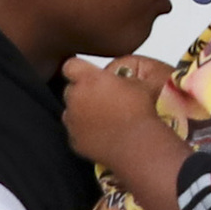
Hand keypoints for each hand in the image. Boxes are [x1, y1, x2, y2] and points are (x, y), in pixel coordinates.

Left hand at [57, 55, 185, 203]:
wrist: (137, 143)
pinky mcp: (74, 140)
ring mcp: (73, 120)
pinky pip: (76, 132)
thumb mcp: (138, 83)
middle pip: (71, 90)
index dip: (79, 69)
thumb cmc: (139, 112)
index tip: (88, 74)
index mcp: (89, 80)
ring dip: (82, 112)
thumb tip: (121, 77)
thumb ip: (122, 76)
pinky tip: (103, 132)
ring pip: (71, 112)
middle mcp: (75, 98)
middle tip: (102, 98)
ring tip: (104, 117)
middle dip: (83, 92)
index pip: (71, 66)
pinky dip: (85, 131)